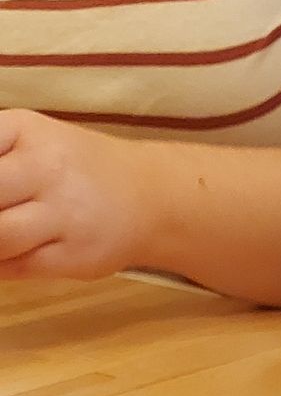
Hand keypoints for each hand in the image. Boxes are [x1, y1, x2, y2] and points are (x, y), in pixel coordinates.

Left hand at [0, 109, 151, 279]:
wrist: (150, 197)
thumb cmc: (75, 168)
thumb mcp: (32, 139)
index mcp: (25, 129)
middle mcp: (45, 167)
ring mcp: (62, 213)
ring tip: (3, 236)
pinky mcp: (73, 255)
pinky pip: (17, 266)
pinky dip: (0, 265)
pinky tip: (4, 256)